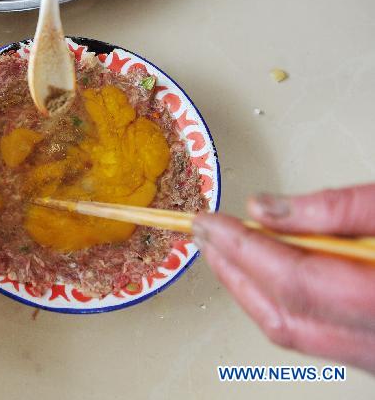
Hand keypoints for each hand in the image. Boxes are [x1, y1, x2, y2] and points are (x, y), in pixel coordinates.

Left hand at [193, 184, 374, 372]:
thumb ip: (334, 208)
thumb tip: (262, 210)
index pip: (290, 279)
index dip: (240, 248)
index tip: (207, 222)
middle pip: (282, 315)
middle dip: (233, 271)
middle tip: (202, 234)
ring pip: (293, 334)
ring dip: (249, 290)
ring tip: (222, 250)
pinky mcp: (372, 352)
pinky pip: (312, 337)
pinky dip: (277, 304)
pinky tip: (263, 275)